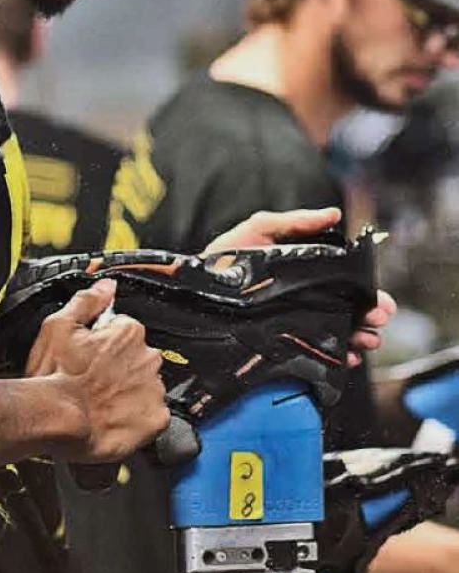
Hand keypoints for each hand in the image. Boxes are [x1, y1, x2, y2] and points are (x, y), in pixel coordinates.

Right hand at [25, 279, 169, 462]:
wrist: (55, 420)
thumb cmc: (54, 377)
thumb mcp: (58, 326)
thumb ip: (87, 301)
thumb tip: (106, 287)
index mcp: (129, 332)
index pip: (124, 330)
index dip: (103, 344)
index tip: (90, 357)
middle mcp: (148, 358)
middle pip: (137, 358)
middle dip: (119, 368)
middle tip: (93, 381)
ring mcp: (154, 390)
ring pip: (145, 386)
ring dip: (128, 392)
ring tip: (100, 402)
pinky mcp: (156, 419)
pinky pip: (153, 415)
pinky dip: (137, 418)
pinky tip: (113, 418)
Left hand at [203, 207, 395, 365]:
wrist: (194, 291)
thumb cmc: (225, 259)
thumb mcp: (258, 230)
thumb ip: (294, 222)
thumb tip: (333, 214)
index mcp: (307, 274)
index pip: (346, 283)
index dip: (367, 291)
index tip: (378, 299)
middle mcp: (306, 301)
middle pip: (349, 311)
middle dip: (370, 316)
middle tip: (376, 320)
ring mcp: (295, 324)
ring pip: (339, 334)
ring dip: (359, 338)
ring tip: (366, 340)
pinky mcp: (281, 346)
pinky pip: (316, 355)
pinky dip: (336, 358)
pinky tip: (344, 357)